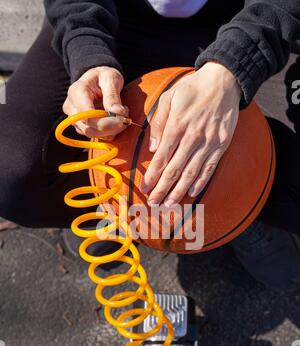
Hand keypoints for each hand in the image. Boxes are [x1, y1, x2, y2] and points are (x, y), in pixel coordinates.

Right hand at [63, 66, 128, 138]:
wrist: (96, 80)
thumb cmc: (103, 76)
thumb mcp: (111, 78)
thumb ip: (113, 95)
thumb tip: (117, 113)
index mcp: (76, 92)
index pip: (86, 115)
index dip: (105, 121)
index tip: (122, 118)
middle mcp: (71, 107)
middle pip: (88, 128)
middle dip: (110, 127)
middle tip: (125, 116)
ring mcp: (74, 118)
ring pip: (92, 134)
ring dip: (111, 130)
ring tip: (121, 115)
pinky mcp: (80, 126)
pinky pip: (95, 135)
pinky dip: (109, 132)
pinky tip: (115, 120)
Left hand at [142, 62, 241, 206]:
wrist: (224, 81)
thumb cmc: (192, 89)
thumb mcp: (169, 98)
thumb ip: (159, 123)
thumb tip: (153, 148)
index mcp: (177, 125)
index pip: (161, 157)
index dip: (152, 175)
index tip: (145, 189)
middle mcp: (192, 137)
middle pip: (175, 169)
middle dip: (162, 189)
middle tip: (154, 203)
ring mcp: (208, 142)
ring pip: (191, 173)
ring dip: (179, 191)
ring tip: (169, 204)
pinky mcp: (221, 145)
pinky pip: (209, 168)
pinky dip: (200, 182)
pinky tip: (191, 193)